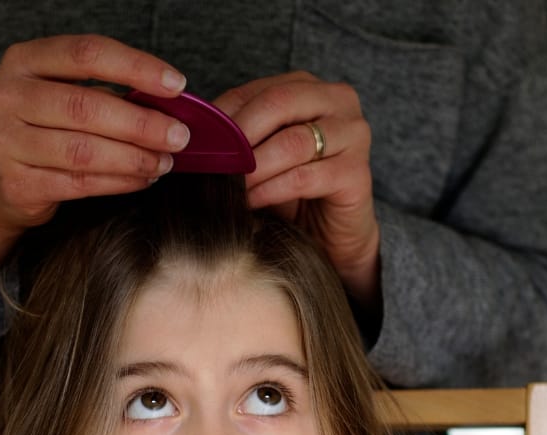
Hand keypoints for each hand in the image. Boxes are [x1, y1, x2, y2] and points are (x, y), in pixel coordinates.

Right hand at [0, 35, 190, 295]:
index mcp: (22, 60)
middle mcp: (4, 96)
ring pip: (82, 151)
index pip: (86, 53)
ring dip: (133, 158)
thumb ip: (106, 90)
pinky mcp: (15, 185)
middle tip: (178, 136)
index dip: (136, 67)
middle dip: (141, 123)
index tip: (175, 85)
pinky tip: (141, 179)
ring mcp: (3, 143)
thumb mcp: (63, 92)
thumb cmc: (45, 127)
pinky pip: (78, 184)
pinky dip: (118, 183)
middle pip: (85, 106)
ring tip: (164, 162)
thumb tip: (169, 103)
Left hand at [214, 72, 379, 309]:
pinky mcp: (357, 174)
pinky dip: (271, 189)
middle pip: (278, 103)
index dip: (222, 115)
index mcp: (310, 87)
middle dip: (238, 135)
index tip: (193, 141)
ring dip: (253, 167)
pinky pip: (305, 177)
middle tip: (209, 162)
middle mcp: (338, 101)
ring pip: (292, 142)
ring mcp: (353, 135)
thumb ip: (235, 136)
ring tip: (227, 186)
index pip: (258, 90)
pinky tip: (250, 201)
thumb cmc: (290, 192)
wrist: (330, 235)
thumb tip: (189, 133)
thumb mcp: (259, 155)